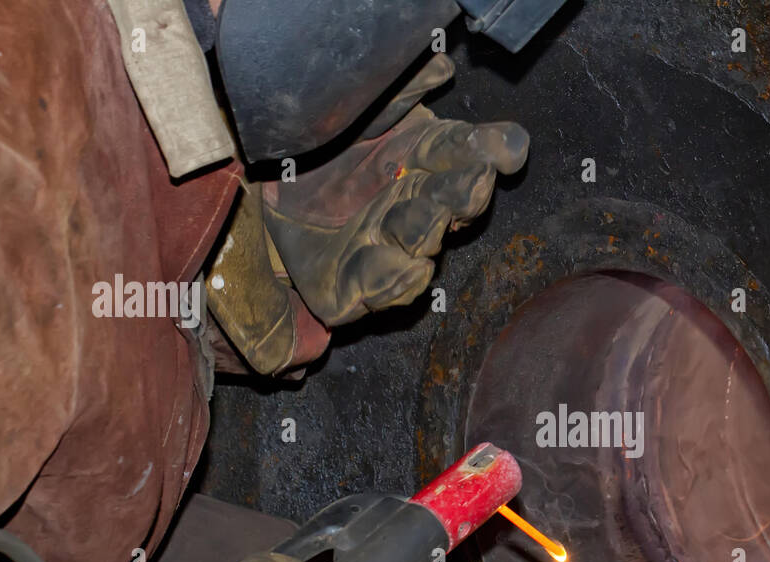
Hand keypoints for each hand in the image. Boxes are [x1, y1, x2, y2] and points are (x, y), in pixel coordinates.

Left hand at [261, 54, 528, 324]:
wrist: (262, 180)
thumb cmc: (321, 138)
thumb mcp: (357, 101)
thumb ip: (399, 86)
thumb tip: (440, 64)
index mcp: (421, 161)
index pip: (457, 153)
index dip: (483, 151)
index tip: (507, 150)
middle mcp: (412, 210)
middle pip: (446, 204)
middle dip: (462, 196)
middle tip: (474, 183)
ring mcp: (384, 250)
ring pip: (417, 247)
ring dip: (427, 233)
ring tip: (435, 218)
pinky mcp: (349, 288)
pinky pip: (376, 290)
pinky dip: (394, 283)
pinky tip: (411, 269)